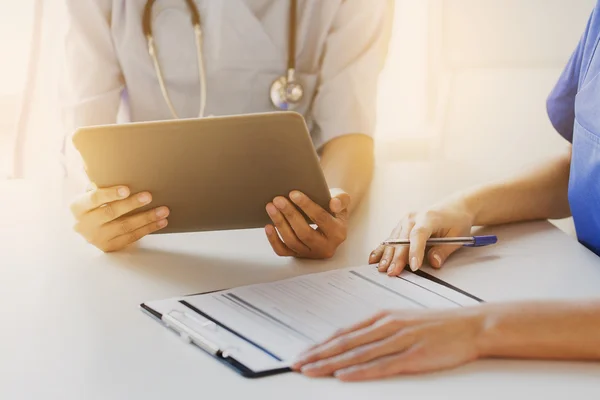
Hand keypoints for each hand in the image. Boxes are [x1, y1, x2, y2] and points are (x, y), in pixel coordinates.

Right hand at [70, 185, 169, 251]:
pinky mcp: (109, 247)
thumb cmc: (94, 203)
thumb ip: (99, 182)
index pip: (93, 198)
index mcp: (78, 207)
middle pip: (110, 213)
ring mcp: (96, 238)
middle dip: (131, 204)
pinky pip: (132, 237)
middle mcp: (84, 224)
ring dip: (146, 218)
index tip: (126, 189)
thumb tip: (108, 165)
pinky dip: (148, 229)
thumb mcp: (91, 192)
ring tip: (163, 210)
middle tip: (149, 196)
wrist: (88, 227)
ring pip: (124, 227)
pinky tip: (161, 222)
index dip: (110, 194)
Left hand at [265, 189, 349, 258]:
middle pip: (304, 233)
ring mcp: (311, 253)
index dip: (307, 206)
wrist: (329, 222)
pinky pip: (283, 251)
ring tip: (271, 207)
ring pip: (292, 242)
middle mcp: (326, 247)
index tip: (293, 193)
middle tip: (278, 199)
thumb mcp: (342, 201)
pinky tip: (268, 226)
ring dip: (279, 224)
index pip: (321, 218)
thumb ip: (341, 199)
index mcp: (338, 233)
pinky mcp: (299, 256)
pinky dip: (273, 240)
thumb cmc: (332, 208)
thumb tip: (333, 203)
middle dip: (290, 215)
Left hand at [292, 308, 484, 380]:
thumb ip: (379, 331)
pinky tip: (344, 375)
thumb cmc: (437, 325)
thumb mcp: (403, 321)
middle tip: (297, 364)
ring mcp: (399, 340)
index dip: (320, 345)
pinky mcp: (413, 356)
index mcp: (382, 318)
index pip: (343, 333)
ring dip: (330, 364)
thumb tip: (355, 341)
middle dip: (317, 355)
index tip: (303, 354)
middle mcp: (386, 326)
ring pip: (357, 354)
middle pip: (344, 343)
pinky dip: (360, 370)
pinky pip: (381, 365)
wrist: (471, 325)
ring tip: (311, 371)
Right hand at [370, 197, 474, 274]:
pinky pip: (390, 238)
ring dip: (387, 255)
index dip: (415, 251)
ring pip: (393, 240)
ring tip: (382, 268)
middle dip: (396, 258)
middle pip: (402, 239)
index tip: (413, 266)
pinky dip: (382, 249)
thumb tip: (434, 263)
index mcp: (429, 217)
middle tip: (393, 272)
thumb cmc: (457, 220)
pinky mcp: (401, 225)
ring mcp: (405, 220)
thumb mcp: (458, 236)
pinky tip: (374, 258)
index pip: (418, 235)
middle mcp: (413, 217)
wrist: (455, 207)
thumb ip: (444, 250)